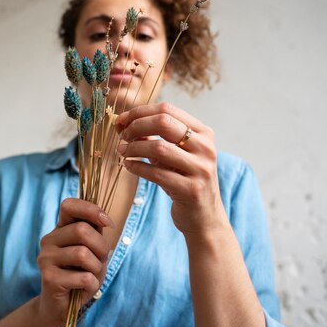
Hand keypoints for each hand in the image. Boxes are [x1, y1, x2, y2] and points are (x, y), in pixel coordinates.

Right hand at [36, 198, 112, 326]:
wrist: (60, 307)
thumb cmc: (80, 275)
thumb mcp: (92, 251)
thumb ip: (94, 233)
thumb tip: (104, 219)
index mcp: (59, 229)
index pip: (69, 205)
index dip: (90, 209)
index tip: (108, 222)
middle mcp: (49, 240)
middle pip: (81, 230)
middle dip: (101, 246)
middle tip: (102, 259)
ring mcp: (46, 259)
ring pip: (82, 254)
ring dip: (97, 268)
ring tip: (91, 275)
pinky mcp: (49, 278)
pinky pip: (83, 277)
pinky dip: (92, 284)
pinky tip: (84, 288)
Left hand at [115, 102, 226, 235]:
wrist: (204, 217)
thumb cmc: (184, 180)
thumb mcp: (173, 155)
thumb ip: (153, 137)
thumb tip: (123, 122)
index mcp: (203, 132)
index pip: (167, 109)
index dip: (139, 112)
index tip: (121, 121)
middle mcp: (205, 148)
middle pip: (163, 122)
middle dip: (136, 126)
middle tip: (122, 136)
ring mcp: (200, 169)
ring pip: (158, 147)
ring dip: (134, 148)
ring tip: (122, 151)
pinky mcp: (191, 190)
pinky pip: (156, 173)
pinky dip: (137, 167)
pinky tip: (128, 165)